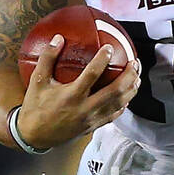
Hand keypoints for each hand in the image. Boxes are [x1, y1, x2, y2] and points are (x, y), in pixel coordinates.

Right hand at [17, 34, 140, 148]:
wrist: (35, 136)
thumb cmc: (35, 107)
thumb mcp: (38, 82)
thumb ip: (47, 58)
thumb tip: (58, 38)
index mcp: (71, 96)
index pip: (91, 75)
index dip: (102, 60)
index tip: (109, 48)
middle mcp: (85, 108)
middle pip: (115, 91)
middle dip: (129, 76)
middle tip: (135, 62)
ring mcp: (92, 119)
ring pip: (119, 104)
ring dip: (131, 89)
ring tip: (137, 76)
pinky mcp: (94, 127)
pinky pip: (114, 115)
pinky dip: (123, 104)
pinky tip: (127, 96)